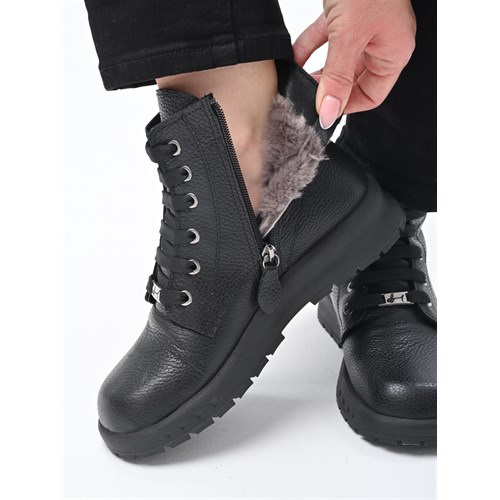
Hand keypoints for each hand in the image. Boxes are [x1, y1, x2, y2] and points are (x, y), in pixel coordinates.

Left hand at [293, 0, 415, 128]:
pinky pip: (326, 39)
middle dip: (328, 89)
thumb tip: (329, 112)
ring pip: (337, 61)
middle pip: (352, 80)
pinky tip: (294, 57)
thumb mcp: (349, 36)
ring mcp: (363, 28)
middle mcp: (380, 43)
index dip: (347, 106)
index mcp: (393, 53)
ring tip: (299, 82)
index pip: (372, 95)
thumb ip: (337, 77)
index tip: (324, 112)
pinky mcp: (344, 14)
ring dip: (317, 70)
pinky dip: (309, 48)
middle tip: (308, 99)